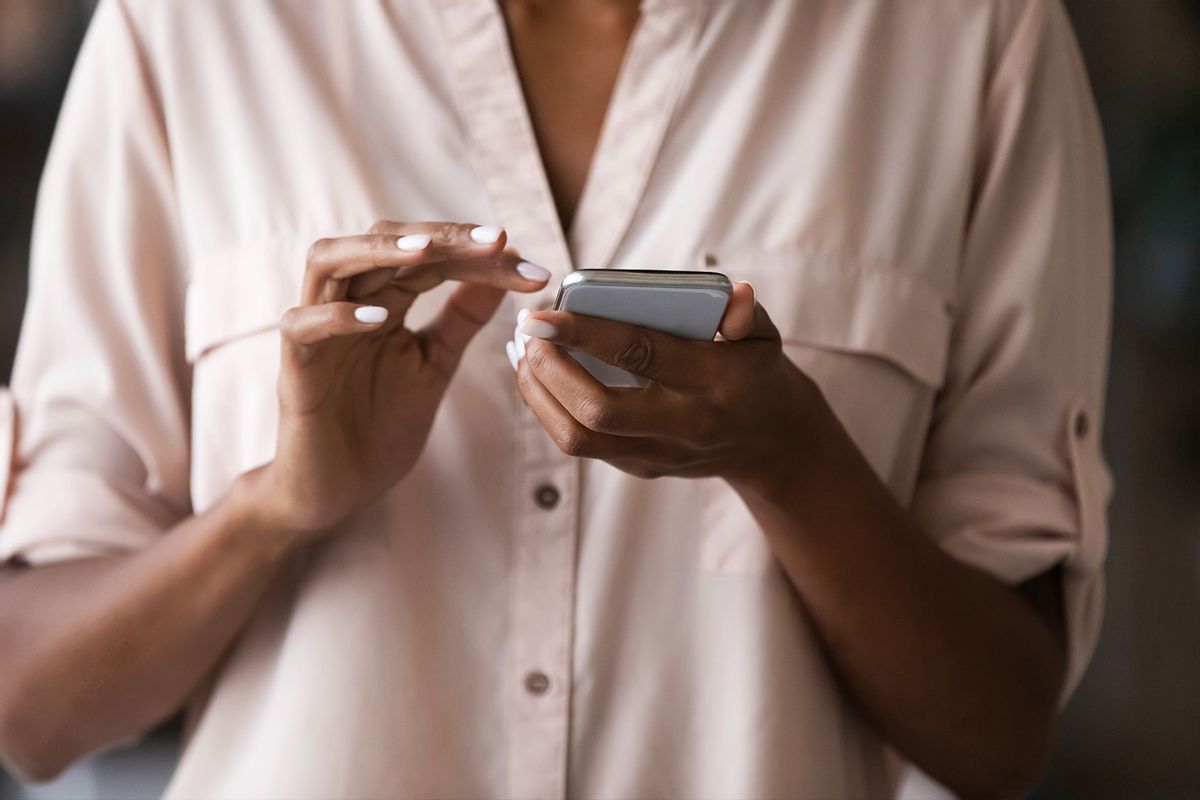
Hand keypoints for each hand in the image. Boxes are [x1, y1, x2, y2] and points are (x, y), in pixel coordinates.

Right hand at [259, 220, 549, 536]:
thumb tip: (507, 269)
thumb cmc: (381, 426)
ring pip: (328, 261)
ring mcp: (316, 331)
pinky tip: (378, 318)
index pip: (429, 258)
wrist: (337, 492)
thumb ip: (462, 318)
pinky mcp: (293, 368)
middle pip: (384, 242)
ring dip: (379, 250)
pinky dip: (337, 317)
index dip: (479, 256)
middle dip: (441, 237)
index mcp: (383, 300)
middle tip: (496, 240)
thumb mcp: (436, 363)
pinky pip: (302, 326)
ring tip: (427, 251)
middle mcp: (346, 302)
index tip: (533, 268)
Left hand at [511, 282, 826, 497]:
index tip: (541, 315)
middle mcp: (684, 425)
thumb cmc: (756, 372)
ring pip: (578, 438)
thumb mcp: (763, 336)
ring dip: (539, 394)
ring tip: (525, 353)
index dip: (585, 333)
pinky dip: (549, 410)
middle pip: (597, 410)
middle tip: (529, 331)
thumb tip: (735, 294)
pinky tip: (538, 377)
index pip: (640, 354)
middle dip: (550, 369)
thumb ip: (744, 314)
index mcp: (713, 382)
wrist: (770, 442)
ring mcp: (659, 454)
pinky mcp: (641, 468)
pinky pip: (582, 446)